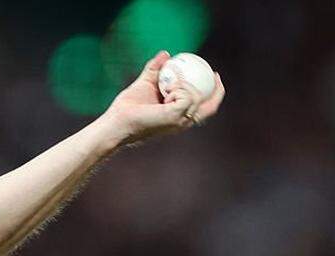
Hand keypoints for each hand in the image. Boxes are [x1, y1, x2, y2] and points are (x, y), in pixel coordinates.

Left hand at [102, 51, 225, 145]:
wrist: (116, 120)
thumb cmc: (128, 108)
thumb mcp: (145, 83)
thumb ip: (155, 69)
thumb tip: (166, 53)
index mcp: (179, 116)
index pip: (204, 107)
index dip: (214, 92)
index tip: (213, 75)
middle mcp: (183, 122)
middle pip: (211, 107)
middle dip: (218, 90)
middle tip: (214, 73)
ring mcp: (180, 121)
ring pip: (197, 97)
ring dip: (186, 86)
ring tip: (171, 84)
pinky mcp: (175, 116)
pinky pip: (187, 96)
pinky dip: (179, 88)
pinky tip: (168, 89)